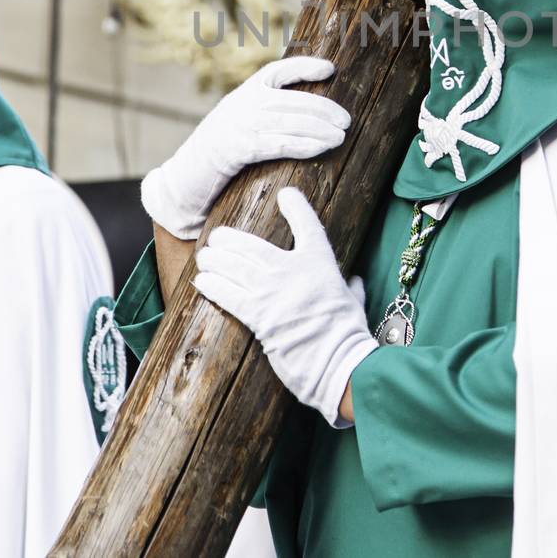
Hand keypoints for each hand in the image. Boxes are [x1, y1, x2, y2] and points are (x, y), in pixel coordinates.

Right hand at [142, 57, 349, 239]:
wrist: (187, 175)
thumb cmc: (222, 150)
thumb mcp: (242, 121)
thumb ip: (267, 111)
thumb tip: (309, 112)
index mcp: (246, 92)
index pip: (278, 71)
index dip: (304, 66)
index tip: (330, 69)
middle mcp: (243, 103)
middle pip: (292, 100)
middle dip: (323, 109)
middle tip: (346, 120)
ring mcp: (240, 124)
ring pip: (289, 122)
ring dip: (319, 129)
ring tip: (340, 136)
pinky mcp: (239, 148)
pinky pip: (278, 144)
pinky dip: (303, 145)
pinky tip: (321, 148)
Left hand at [194, 188, 376, 426]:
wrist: (340, 362)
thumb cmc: (349, 334)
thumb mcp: (354, 301)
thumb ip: (350, 287)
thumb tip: (353, 281)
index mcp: (321, 263)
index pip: (308, 225)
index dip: (296, 206)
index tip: (285, 195)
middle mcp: (293, 271)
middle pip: (252, 245)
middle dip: (228, 239)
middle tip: (217, 238)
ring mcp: (274, 292)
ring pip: (234, 267)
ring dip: (214, 260)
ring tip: (204, 257)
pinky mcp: (259, 316)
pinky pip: (228, 295)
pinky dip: (213, 286)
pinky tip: (202, 281)